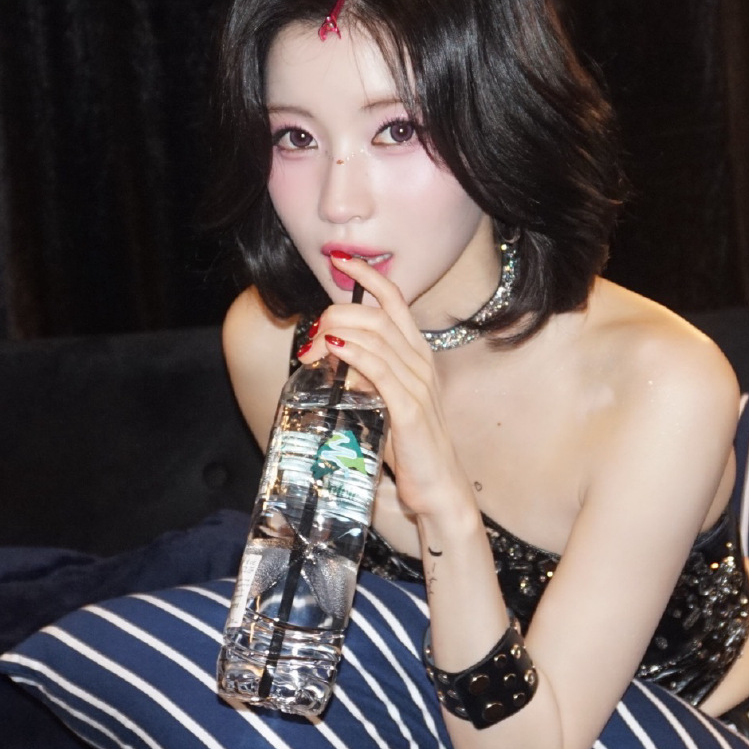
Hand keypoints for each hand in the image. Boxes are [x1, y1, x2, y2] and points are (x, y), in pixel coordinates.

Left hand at [297, 255, 475, 527]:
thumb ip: (363, 375)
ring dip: (336, 334)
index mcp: (417, 355)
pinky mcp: (410, 409)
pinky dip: (354, 354)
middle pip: (377, 315)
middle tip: (311, 337)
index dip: (368, 275)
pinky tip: (334, 349)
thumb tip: (332, 355)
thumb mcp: (382, 401)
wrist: (438, 487)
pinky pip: (379, 370)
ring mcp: (418, 384)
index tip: (341, 261)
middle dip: (337, 314)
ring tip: (313, 347)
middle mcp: (421, 362)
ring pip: (375, 337)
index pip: (395, 300)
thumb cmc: (409, 446)